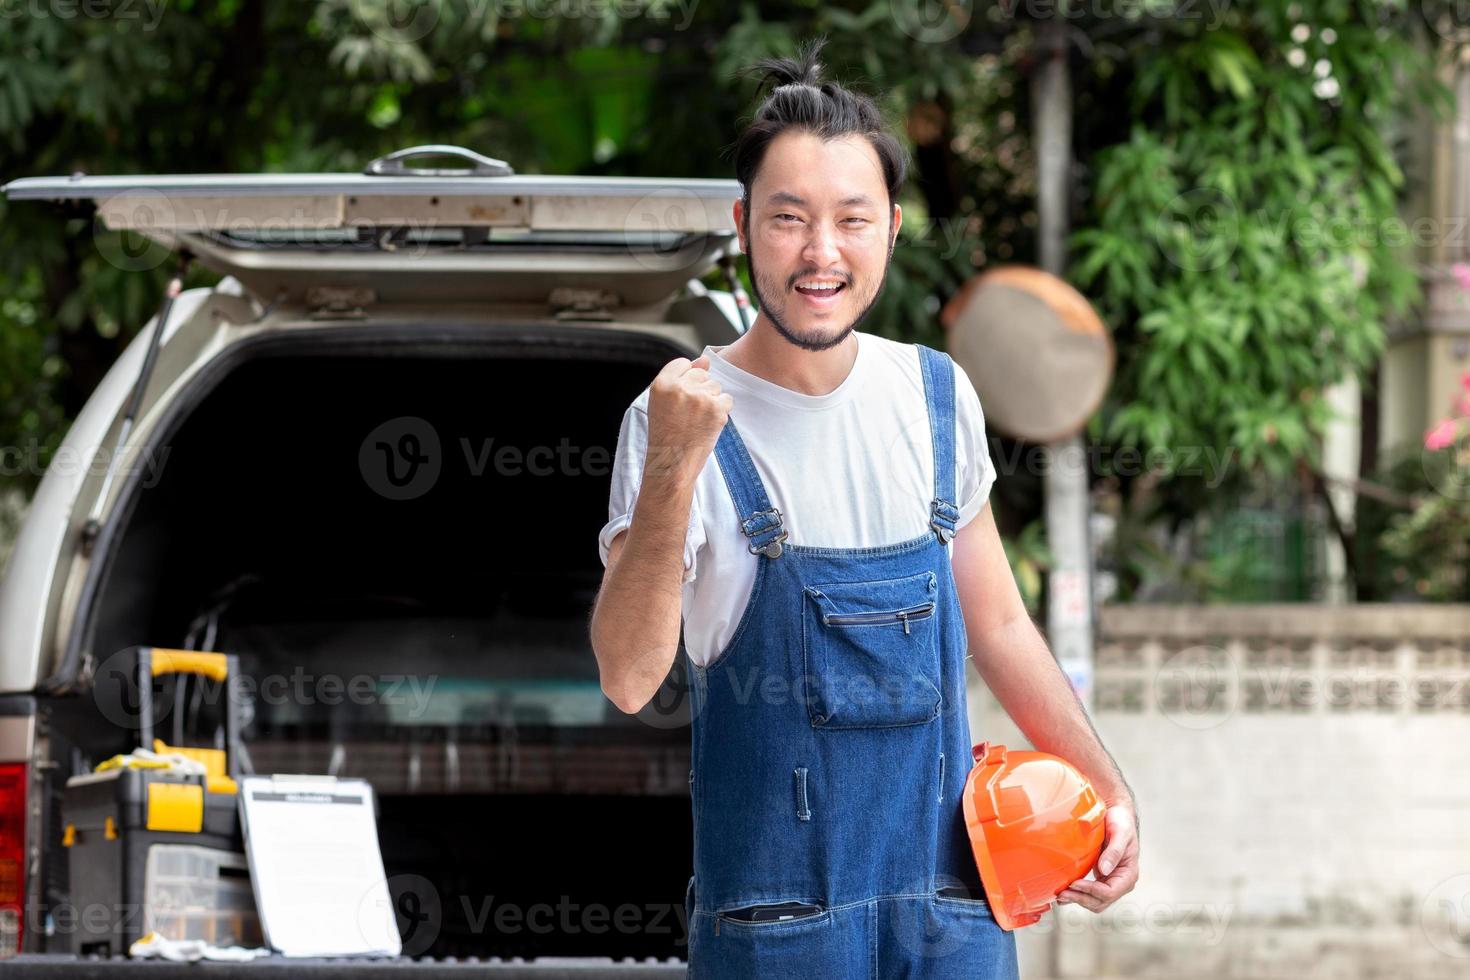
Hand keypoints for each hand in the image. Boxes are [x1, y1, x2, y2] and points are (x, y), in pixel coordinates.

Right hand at [644, 354, 732, 487]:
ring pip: (716, 387)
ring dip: (711, 401)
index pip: (683, 364)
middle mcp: (680, 388)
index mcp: (661, 384)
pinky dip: (721, 411)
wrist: (672, 464)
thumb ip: (681, 377)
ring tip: (697, 420)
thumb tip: (705, 359)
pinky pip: (727, 399)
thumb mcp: (663, 402)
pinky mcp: (716, 409)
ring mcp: (700, 398)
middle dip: (699, 390)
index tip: (681, 399)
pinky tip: (708, 424)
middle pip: (702, 375)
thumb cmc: (666, 433)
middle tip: (689, 414)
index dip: (685, 380)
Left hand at [1057, 800, 1138, 912]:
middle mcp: (1120, 882)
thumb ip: (1114, 851)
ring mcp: (1110, 881)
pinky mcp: (1101, 879)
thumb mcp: (1120, 833)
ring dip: (1078, 900)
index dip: (1091, 890)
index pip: (1109, 892)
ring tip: (1061, 896)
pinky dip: (1077, 895)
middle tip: (1062, 893)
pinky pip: (1089, 893)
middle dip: (1081, 898)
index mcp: (1128, 874)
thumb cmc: (1121, 823)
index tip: (1075, 883)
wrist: (1117, 816)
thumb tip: (1104, 870)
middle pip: (1101, 901)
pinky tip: (1065, 894)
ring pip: (1094, 901)